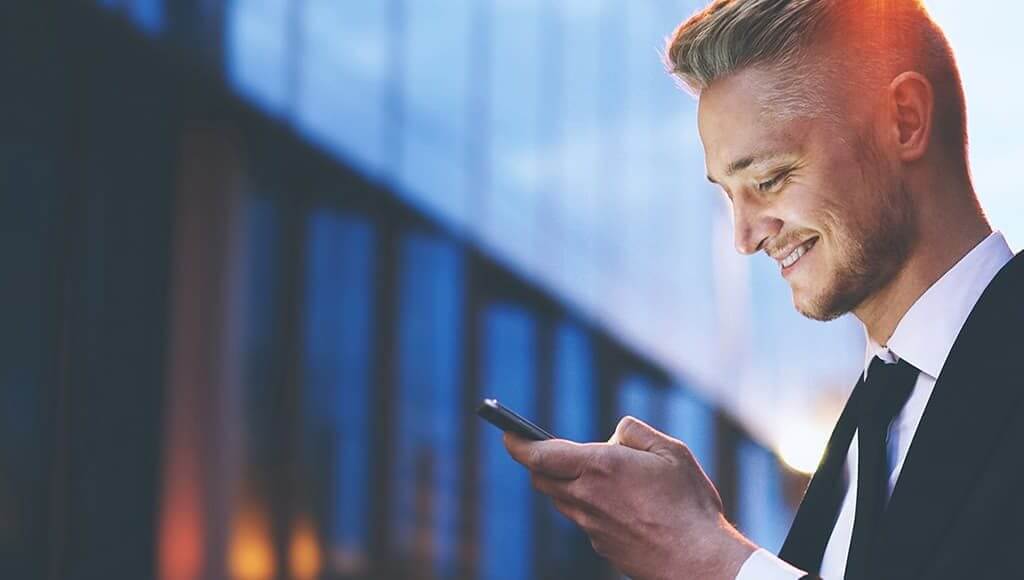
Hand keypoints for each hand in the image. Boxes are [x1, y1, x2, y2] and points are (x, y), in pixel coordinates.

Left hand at [504, 416, 756, 579]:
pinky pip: (583, 519)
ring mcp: (591, 526)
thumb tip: (613, 437)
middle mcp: (586, 497)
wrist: (698, 563)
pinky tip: (620, 504)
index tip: (507, 432)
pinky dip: (589, 505)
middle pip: (543, 478)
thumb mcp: (670, 451)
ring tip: (594, 473)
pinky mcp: (601, 546)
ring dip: (565, 483)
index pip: (540, 454)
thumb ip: (634, 433)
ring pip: (562, 499)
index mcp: (599, 467)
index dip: (518, 442)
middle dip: (540, 461)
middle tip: (550, 449)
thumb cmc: (689, 503)